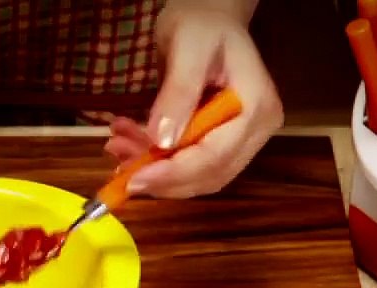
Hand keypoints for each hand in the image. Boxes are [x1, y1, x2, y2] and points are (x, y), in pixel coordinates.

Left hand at [104, 4, 281, 198]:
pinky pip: (191, 167)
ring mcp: (243, 140)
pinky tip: (130, 147)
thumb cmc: (201, 25)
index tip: (135, 179)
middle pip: (209, 175)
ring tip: (119, 146)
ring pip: (197, 177)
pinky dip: (158, 165)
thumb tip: (161, 141)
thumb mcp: (187, 49)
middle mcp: (257, 130)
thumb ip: (177, 93)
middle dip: (161, 177)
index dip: (174, 173)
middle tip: (119, 166)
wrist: (207, 20)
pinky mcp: (223, 144)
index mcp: (257, 106)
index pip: (216, 156)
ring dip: (155, 172)